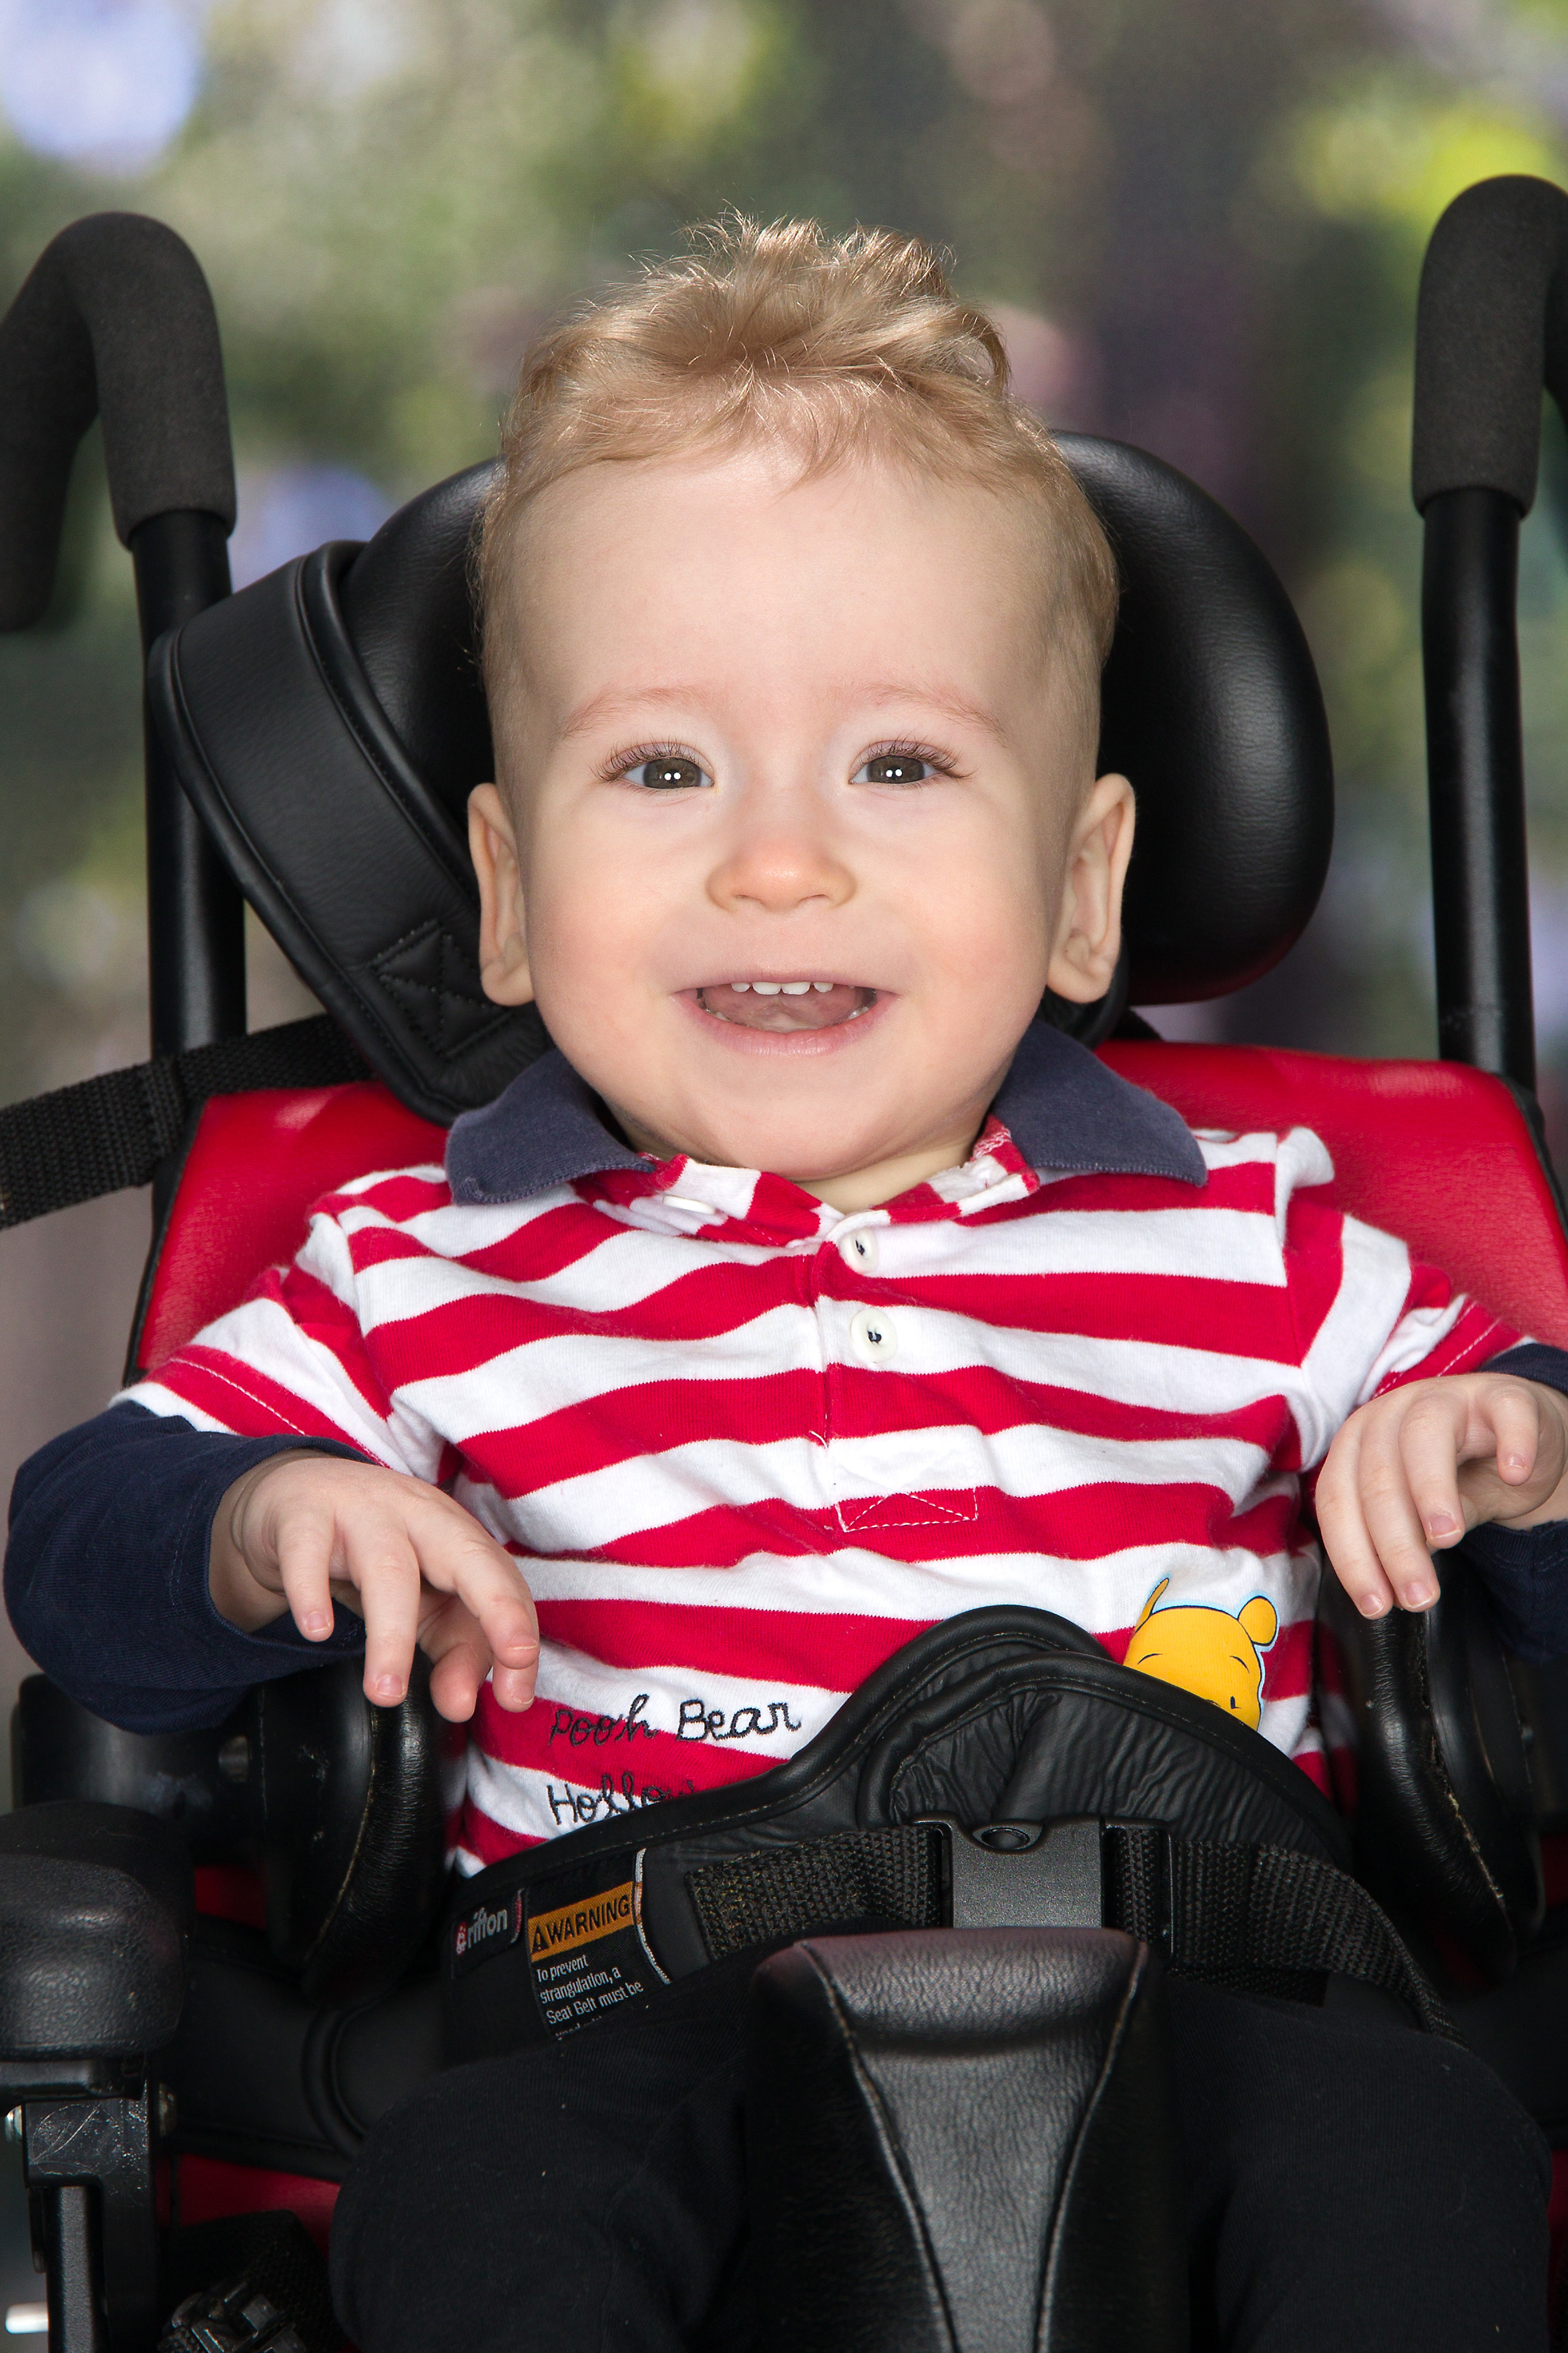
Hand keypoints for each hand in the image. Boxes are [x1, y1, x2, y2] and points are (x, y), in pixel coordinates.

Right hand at [210, 1452, 538, 1722]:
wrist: (293, 1498)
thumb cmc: (371, 1554)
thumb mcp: (422, 1604)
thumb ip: (454, 1653)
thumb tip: (460, 1704)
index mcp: (456, 1535)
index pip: (503, 1580)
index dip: (517, 1632)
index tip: (517, 1695)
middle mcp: (418, 1515)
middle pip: (468, 1555)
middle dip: (498, 1607)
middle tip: (515, 1659)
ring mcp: (361, 1509)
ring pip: (387, 1567)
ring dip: (392, 1636)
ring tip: (386, 1692)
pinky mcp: (303, 1515)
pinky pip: (306, 1550)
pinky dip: (311, 1592)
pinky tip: (315, 1629)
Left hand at [1317, 1374, 1567, 1618]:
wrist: (1515, 1440)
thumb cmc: (1459, 1476)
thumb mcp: (1423, 1513)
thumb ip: (1405, 1540)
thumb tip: (1388, 1590)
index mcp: (1359, 1443)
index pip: (1339, 1499)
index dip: (1353, 1555)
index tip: (1375, 1604)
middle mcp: (1392, 1413)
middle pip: (1379, 1476)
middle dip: (1396, 1544)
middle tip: (1418, 1595)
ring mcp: (1447, 1397)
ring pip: (1425, 1434)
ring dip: (1431, 1490)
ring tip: (1448, 1538)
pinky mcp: (1502, 1394)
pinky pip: (1504, 1410)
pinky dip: (1511, 1442)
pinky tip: (1514, 1474)